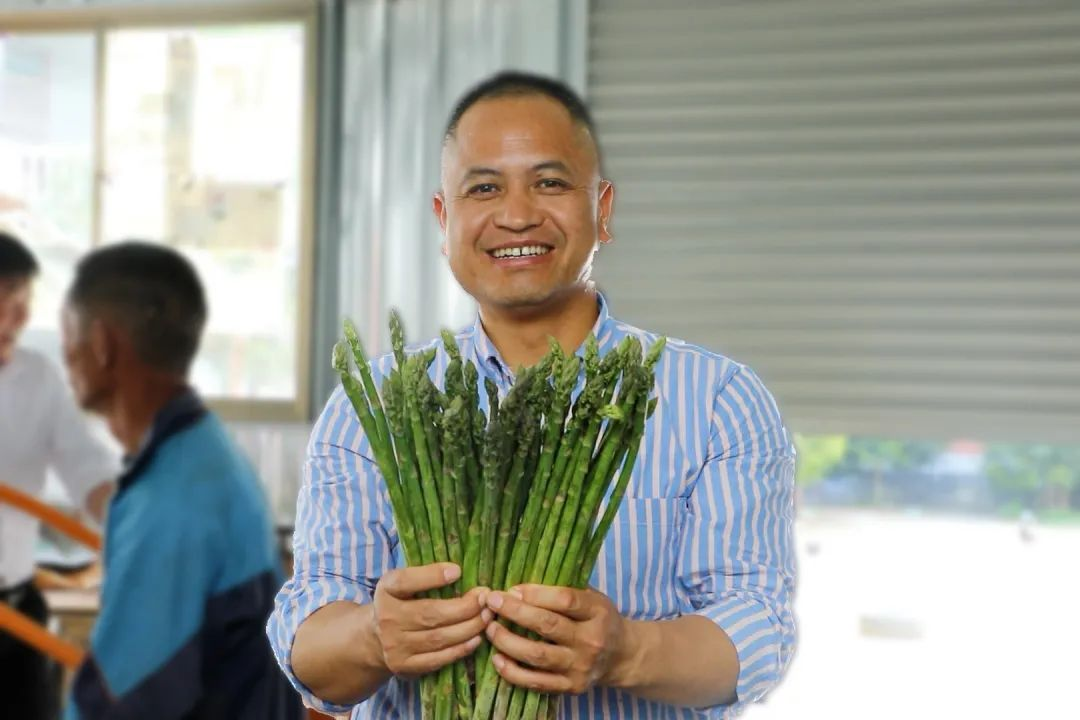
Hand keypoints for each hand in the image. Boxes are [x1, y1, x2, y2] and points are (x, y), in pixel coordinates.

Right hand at [371, 563, 491, 677]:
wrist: (376, 639)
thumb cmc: (401, 603)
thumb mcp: (403, 584)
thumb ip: (425, 576)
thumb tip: (461, 572)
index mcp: (387, 590)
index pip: (406, 581)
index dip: (431, 576)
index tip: (457, 571)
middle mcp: (387, 618)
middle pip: (430, 614)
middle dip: (464, 607)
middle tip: (485, 599)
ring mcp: (395, 645)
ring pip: (438, 638)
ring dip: (468, 628)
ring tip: (487, 617)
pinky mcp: (405, 666)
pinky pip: (437, 659)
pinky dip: (460, 649)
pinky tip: (476, 639)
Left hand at [483, 584, 630, 694]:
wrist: (621, 656)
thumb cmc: (599, 619)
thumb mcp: (592, 597)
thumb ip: (563, 589)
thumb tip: (519, 585)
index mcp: (598, 612)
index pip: (565, 600)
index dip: (535, 593)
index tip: (511, 589)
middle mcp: (591, 640)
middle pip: (547, 625)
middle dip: (515, 612)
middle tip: (491, 602)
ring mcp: (581, 667)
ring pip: (537, 655)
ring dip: (507, 641)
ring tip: (489, 628)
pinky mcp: (571, 687)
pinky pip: (536, 682)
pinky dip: (512, 672)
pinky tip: (497, 659)